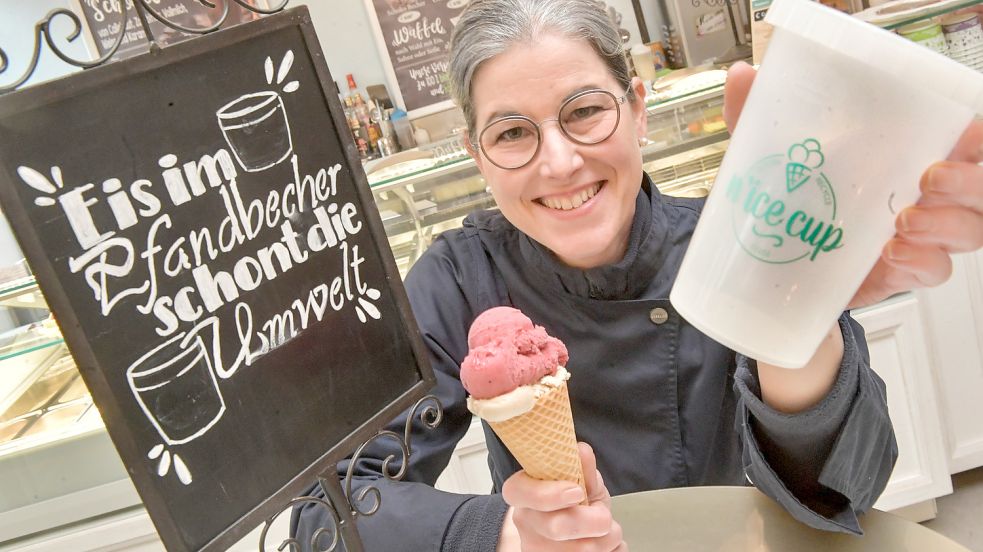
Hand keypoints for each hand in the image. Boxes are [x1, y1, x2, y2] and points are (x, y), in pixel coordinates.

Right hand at [497, 443, 626, 550]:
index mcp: (522, 492)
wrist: (565, 534)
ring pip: (581, 550)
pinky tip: (602, 546)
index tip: (576, 492)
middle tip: (603, 516)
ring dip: (606, 539)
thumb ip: (581, 468)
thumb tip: (581, 451)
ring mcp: (535, 549)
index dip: (551, 494)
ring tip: (603, 531)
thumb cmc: (571, 503)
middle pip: (557, 526)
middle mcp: (524, 523)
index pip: (520, 492)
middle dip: (594, 521)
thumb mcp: (580, 481)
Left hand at [723, 62, 982, 309]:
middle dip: (970, 182)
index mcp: (905, 153)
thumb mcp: (773, 147)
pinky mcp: (897, 274)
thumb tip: (741, 76)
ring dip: (946, 224)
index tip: (964, 132)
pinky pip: (932, 271)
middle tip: (930, 177)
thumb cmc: (789, 192)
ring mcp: (915, 236)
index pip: (965, 138)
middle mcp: (922, 193)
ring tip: (904, 221)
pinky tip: (893, 255)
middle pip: (980, 187)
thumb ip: (759, 110)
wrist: (767, 259)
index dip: (974, 137)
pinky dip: (920, 263)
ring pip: (968, 230)